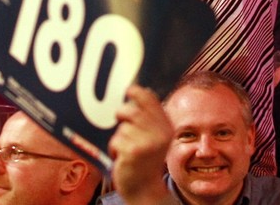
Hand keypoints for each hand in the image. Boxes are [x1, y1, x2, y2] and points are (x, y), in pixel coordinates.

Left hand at [109, 85, 172, 204]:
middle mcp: (160, 134)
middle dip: (122, 113)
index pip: (151, 101)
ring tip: (125, 147)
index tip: (129, 90)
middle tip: (119, 118)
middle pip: (133, 111)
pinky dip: (114, 149)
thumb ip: (150, 118)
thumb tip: (138, 90)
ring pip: (122, 128)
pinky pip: (115, 141)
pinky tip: (121, 158)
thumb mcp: (155, 138)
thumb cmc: (146, 161)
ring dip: (118, 137)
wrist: (145, 189)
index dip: (137, 92)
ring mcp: (147, 144)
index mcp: (166, 128)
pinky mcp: (133, 153)